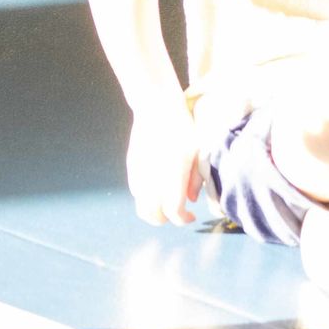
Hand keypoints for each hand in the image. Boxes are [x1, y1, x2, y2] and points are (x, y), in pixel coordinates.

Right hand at [127, 103, 201, 225]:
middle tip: (180, 214)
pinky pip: (136, 192)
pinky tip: (158, 188)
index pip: (173, 211)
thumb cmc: (184, 128)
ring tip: (169, 202)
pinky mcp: (131, 167)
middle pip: (153, 215)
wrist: (157, 108)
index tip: (192, 217)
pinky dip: (146, 198)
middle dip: (166, 219)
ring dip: (154, 210)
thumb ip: (194, 179)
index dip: (183, 219)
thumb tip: (192, 200)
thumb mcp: (197, 152)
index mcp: (172, 176)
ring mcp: (138, 174)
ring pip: (141, 206)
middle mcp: (152, 179)